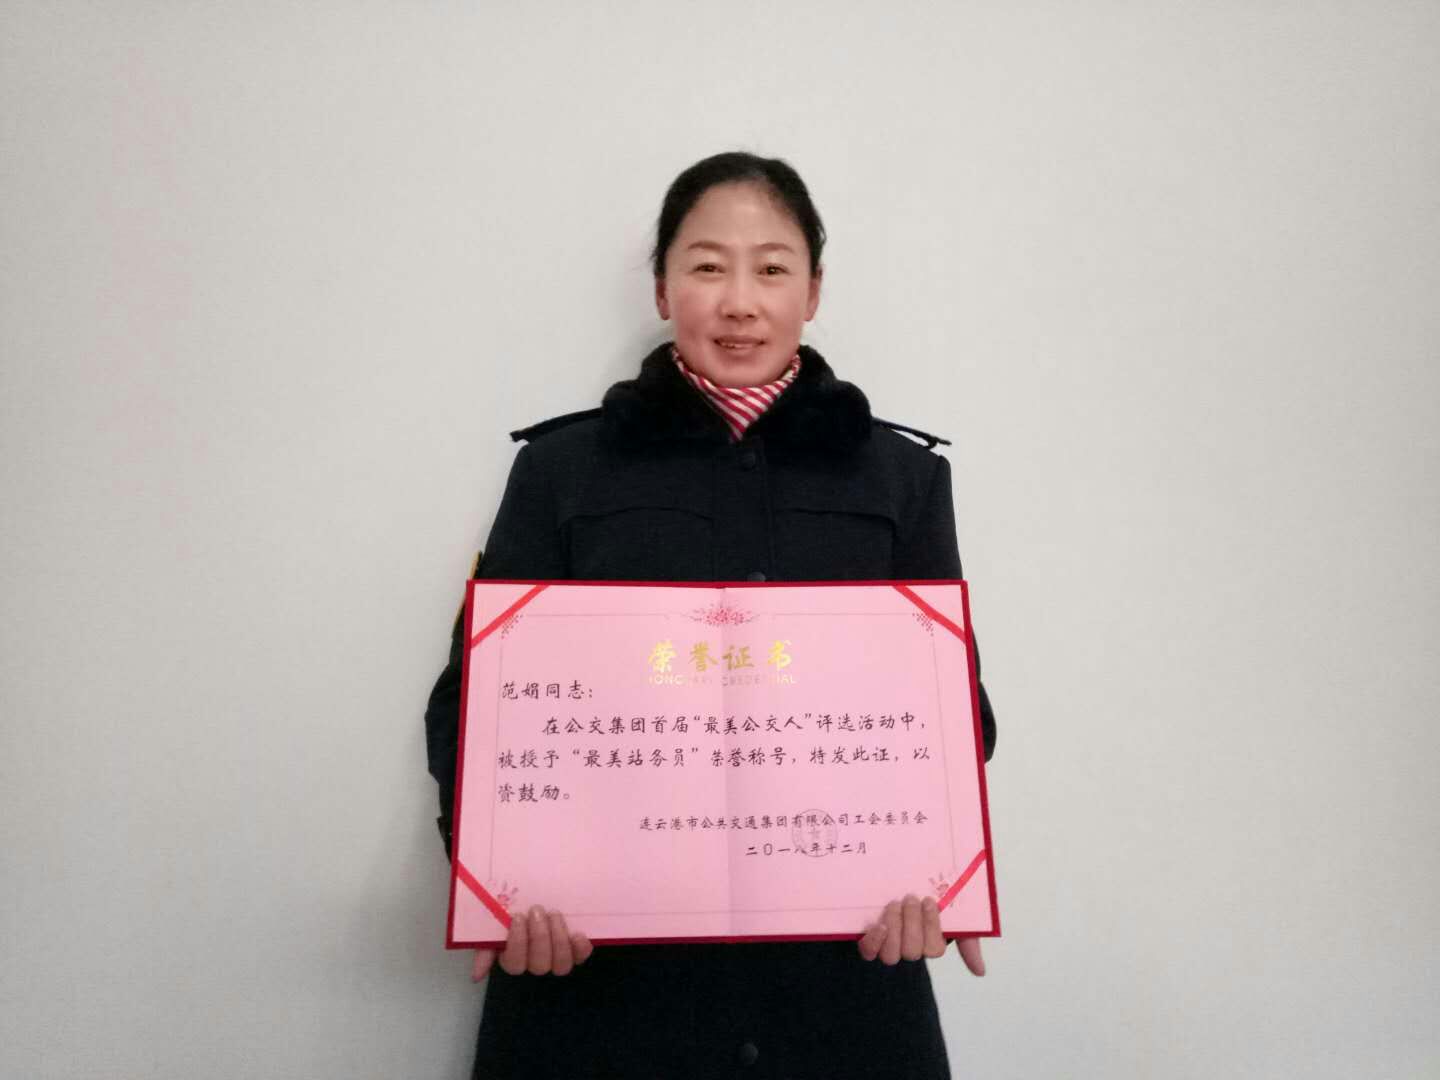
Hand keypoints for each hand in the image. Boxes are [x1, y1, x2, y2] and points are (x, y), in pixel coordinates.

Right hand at [471, 905, 594, 981]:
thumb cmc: (512, 907)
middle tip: (537, 910)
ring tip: (554, 914)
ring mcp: (557, 957)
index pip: (514, 964)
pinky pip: (581, 957)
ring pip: (560, 965)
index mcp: (513, 957)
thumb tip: (476, 976)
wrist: (538, 891)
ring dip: (558, 940)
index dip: (517, 943)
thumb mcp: (493, 923)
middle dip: (539, 937)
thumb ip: (485, 945)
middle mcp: (536, 962)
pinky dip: (581, 948)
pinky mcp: (576, 950)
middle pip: (539, 965)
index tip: (517, 916)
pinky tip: (577, 934)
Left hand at [857, 894, 985, 976]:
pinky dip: (874, 941)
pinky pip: (869, 952)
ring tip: (895, 904)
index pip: (933, 949)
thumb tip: (980, 973)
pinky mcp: (869, 942)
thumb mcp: (956, 918)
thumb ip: (968, 943)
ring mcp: (889, 947)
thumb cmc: (930, 902)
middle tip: (910, 898)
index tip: (929, 901)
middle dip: (911, 923)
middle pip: (911, 952)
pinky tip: (879, 925)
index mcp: (931, 945)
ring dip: (894, 927)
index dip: (931, 926)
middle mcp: (910, 950)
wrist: (902, 881)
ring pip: (891, 955)